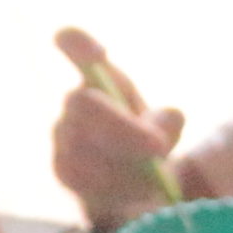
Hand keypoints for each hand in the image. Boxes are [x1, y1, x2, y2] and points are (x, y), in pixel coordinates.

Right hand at [51, 59, 183, 227]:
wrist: (128, 187)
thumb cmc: (144, 143)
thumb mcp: (164, 128)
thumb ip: (166, 122)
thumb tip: (170, 118)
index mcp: (102, 78)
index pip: (76, 46)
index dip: (79, 45)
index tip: (99, 53)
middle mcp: (76, 102)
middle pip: (82, 104)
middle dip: (121, 127)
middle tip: (158, 146)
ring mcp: (62, 134)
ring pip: (83, 147)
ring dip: (123, 163)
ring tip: (152, 176)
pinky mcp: (62, 167)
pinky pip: (82, 175)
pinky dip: (112, 183)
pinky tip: (132, 187)